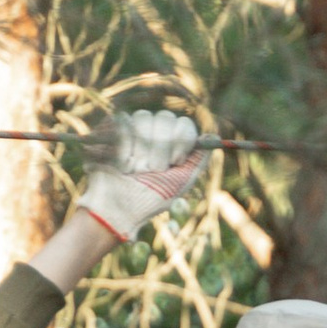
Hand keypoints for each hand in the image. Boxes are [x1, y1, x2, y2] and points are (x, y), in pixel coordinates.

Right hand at [75, 105, 208, 242]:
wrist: (116, 210)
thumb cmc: (147, 202)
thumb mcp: (179, 185)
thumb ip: (197, 162)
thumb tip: (214, 137)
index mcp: (172, 144)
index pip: (184, 125)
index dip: (181, 142)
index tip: (174, 163)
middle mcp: (154, 133)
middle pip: (165, 118)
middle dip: (160, 149)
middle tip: (151, 170)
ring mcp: (133, 129)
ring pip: (144, 117)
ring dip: (140, 149)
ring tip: (133, 169)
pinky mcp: (112, 129)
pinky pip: (123, 121)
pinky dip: (123, 145)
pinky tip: (120, 162)